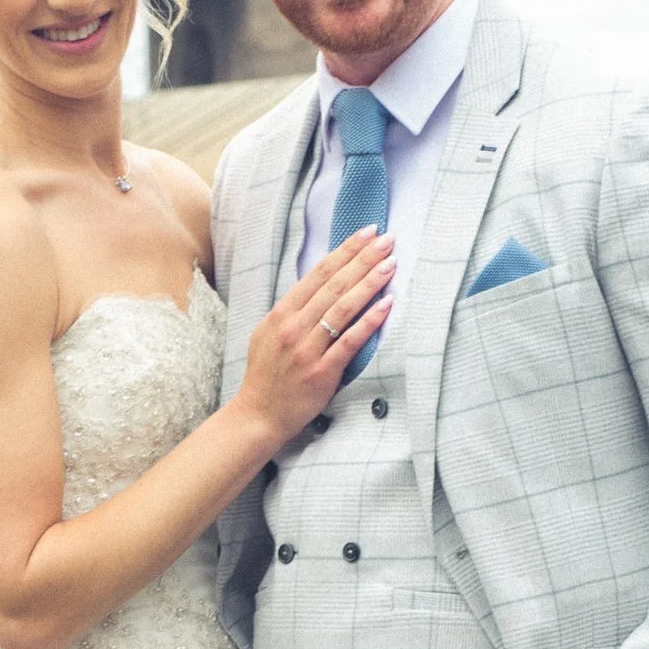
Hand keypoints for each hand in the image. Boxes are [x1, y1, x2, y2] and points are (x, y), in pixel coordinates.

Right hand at [233, 229, 394, 451]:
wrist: (258, 414)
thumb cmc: (266, 375)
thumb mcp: (268, 334)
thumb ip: (292, 311)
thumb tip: (319, 287)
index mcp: (281, 314)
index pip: (317, 274)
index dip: (344, 251)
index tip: (365, 234)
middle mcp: (293, 327)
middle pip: (333, 285)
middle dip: (362, 259)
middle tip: (386, 239)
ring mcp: (307, 349)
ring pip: (343, 308)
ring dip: (369, 282)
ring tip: (390, 264)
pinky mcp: (322, 372)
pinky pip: (349, 341)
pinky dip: (369, 321)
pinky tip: (386, 304)